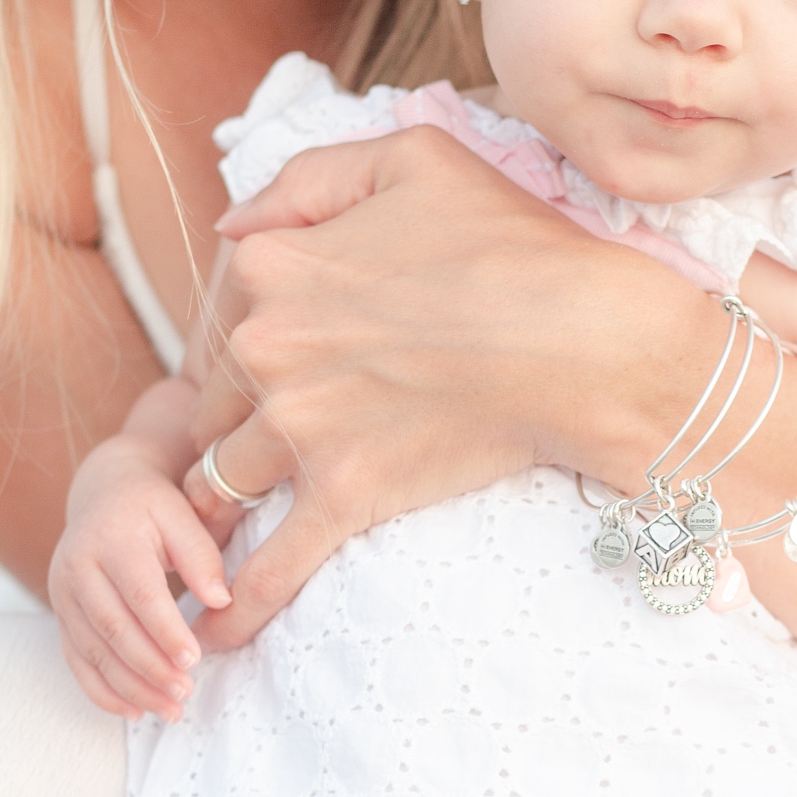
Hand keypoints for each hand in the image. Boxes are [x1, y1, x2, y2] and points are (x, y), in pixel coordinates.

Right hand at [47, 434, 232, 720]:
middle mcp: (77, 568)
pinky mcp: (61, 616)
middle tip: (185, 693)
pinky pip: (77, 662)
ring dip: (131, 688)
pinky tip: (134, 711)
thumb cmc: (152, 506)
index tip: (194, 660)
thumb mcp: (180, 515)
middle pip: (113, 628)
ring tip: (170, 710)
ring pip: (94, 652)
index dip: (165, 630)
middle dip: (149, 668)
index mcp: (110, 539)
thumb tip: (221, 601)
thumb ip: (201, 556)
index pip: (139, 593)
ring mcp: (62, 594)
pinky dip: (103, 692)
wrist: (104, 494)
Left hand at [179, 125, 718, 648]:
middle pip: (209, 399)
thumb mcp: (410, 159)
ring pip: (221, 478)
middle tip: (263, 439)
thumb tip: (229, 220)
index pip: (218, 310)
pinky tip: (210, 638)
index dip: (244, 333)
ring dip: (215, 508)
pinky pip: (270, 564)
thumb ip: (306, 179)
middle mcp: (268, 347)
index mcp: (272, 265)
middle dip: (227, 421)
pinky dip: (236, 605)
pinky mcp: (346, 494)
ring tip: (210, 537)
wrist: (587, 337)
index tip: (280, 356)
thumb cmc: (512, 240)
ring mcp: (301, 427)